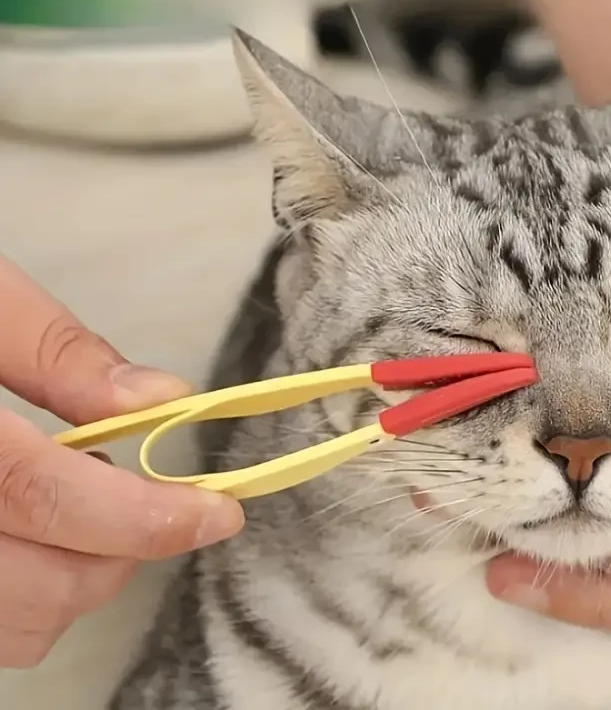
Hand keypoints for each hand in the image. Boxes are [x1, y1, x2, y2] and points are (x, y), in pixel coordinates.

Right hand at [0, 256, 243, 667]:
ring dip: (75, 577)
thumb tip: (160, 399)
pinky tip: (27, 531)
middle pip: (36, 589)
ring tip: (69, 501)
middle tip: (134, 490)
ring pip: (15, 630)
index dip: (144, 516)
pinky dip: (28, 594)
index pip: (43, 497)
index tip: (217, 513)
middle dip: (120, 550)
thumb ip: (60, 353)